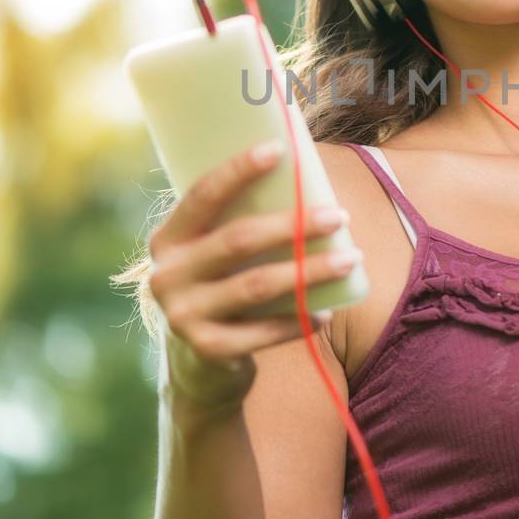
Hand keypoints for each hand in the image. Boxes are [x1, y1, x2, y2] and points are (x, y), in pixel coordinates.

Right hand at [146, 141, 359, 423]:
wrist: (199, 368)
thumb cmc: (221, 291)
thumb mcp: (214, 257)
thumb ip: (240, 224)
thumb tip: (305, 182)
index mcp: (168, 240)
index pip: (202, 195)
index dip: (238, 171)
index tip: (279, 150)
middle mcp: (166, 275)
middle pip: (239, 239)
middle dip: (294, 226)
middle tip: (339, 216)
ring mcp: (183, 315)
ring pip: (258, 285)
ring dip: (310, 271)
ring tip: (351, 259)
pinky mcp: (207, 349)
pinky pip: (263, 332)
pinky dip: (299, 321)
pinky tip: (327, 313)